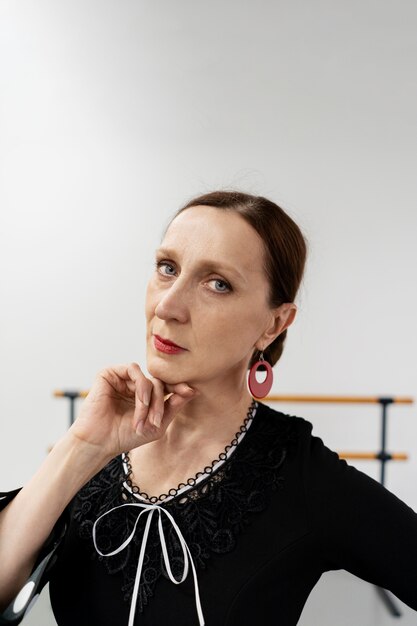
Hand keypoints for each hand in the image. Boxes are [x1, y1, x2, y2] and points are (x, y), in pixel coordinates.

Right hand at [68, 363, 197, 460]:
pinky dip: (141, 388)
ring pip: (148, 379)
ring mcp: (122, 379)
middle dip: (161, 402)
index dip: (178, 387)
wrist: (99, 442)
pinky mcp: (110, 373)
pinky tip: (140, 402)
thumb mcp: (156, 424)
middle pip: (159, 383)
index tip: (190, 392)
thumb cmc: (124, 436)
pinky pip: (134, 371)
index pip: (165, 386)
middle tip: (156, 421)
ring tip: (145, 419)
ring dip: (151, 399)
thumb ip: (173, 406)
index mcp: (144, 396)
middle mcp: (133, 385)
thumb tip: (193, 390)